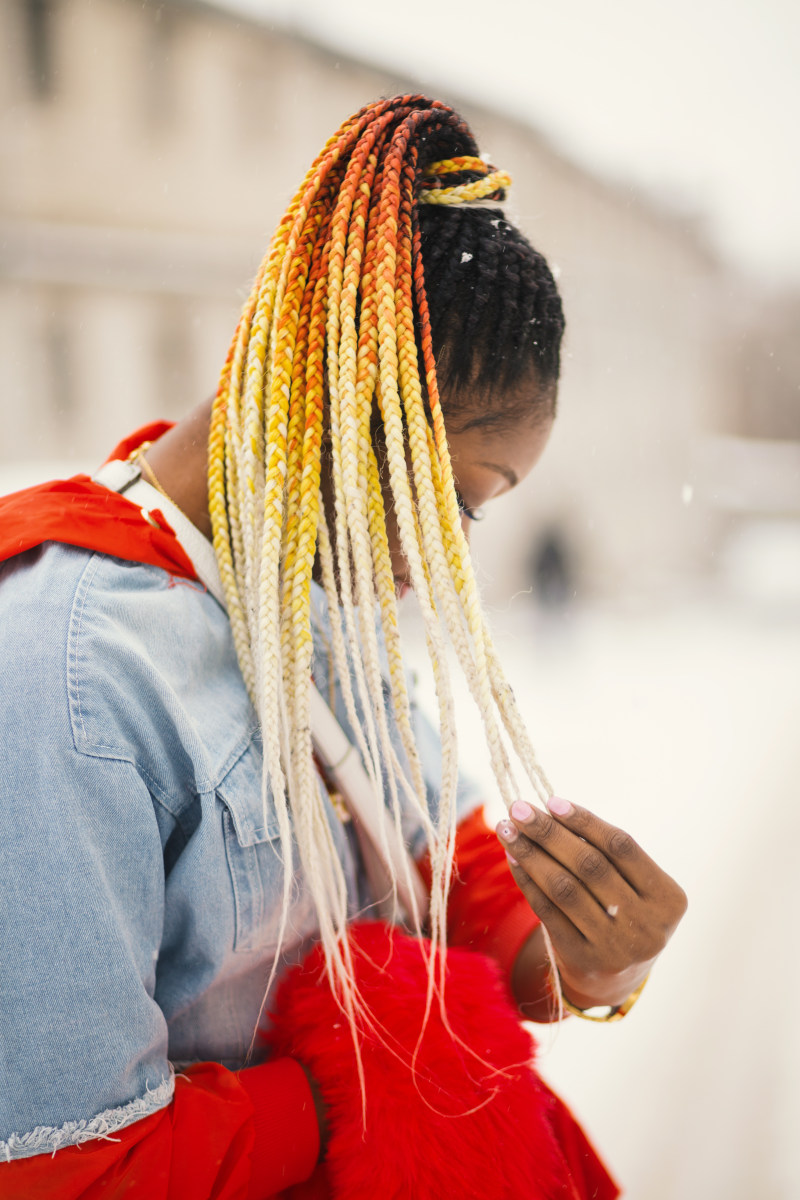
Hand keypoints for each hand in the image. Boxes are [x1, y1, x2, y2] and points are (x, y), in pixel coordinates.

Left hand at [497, 796, 686, 1011]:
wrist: (617, 975)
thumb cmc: (625, 911)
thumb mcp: (634, 885)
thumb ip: (605, 853)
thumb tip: (550, 810)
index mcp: (668, 899)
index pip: (622, 847)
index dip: (585, 821)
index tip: (552, 801)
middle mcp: (647, 926)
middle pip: (590, 866)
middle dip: (550, 833)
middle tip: (519, 808)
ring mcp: (614, 947)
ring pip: (565, 888)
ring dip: (531, 854)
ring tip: (508, 830)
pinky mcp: (582, 960)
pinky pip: (547, 911)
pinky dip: (527, 881)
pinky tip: (513, 859)